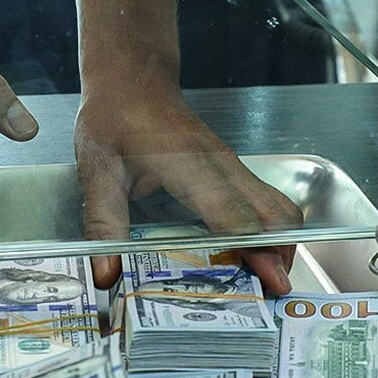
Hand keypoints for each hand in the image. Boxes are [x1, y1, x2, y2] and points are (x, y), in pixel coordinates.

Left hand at [74, 89, 301, 294]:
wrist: (132, 78)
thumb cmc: (114, 118)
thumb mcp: (96, 170)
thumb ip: (103, 223)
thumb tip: (107, 275)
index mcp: (191, 166)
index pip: (235, 216)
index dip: (257, 251)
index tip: (271, 283)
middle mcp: (223, 167)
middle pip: (275, 215)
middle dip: (281, 258)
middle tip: (270, 299)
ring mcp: (233, 167)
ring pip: (279, 209)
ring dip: (281, 247)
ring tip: (263, 286)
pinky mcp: (233, 171)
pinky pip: (265, 205)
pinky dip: (269, 234)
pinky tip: (251, 259)